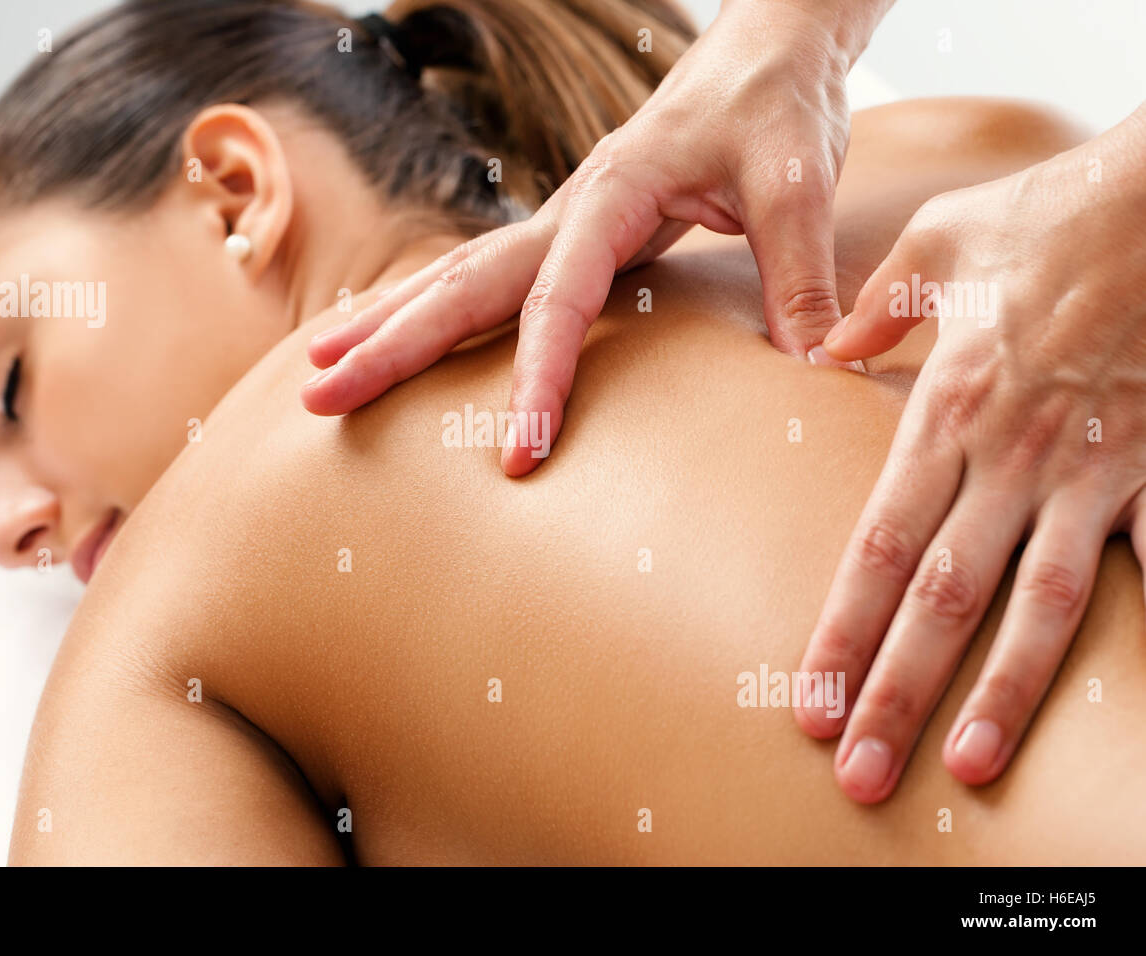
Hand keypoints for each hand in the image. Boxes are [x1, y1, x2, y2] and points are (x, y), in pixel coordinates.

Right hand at [303, 0, 890, 474]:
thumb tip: (817, 367)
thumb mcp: (797, 182)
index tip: (518, 456)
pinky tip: (397, 333)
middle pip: (460, 281)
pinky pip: (485, 279)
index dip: (536, 376)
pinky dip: (430, 311)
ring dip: (386, 323)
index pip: (558, 297)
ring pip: (455, 276)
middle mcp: (569, 208)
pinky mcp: (573, 235)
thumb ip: (800, 274)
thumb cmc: (778, 105)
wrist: (766, 48)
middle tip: (319, 398)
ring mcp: (562, 221)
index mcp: (613, 192)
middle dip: (388, 344)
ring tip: (318, 370)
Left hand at [795, 105, 1145, 801]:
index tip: (810, 699)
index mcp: (945, 411)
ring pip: (1041, 604)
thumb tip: (824, 346)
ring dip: (1004, 691)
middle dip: (899, 691)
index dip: (842, 630)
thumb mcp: (939, 245)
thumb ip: (877, 308)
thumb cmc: (1053, 213)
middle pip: (945, 599)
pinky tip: (1107, 694)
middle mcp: (1011, 458)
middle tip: (860, 772)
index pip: (879, 546)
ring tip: (968, 764)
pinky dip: (1133, 618)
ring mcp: (1092, 470)